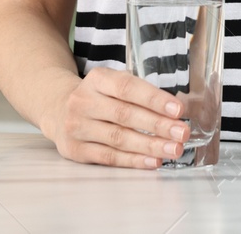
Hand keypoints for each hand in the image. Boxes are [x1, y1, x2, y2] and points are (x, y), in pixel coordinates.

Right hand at [43, 66, 192, 168]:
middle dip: (158, 125)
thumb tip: (176, 111)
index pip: (128, 87)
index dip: (154, 99)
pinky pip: (109, 157)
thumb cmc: (98, 97)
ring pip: (118, 138)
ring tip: (173, 149)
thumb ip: (139, 93)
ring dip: (150, 146)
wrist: (58, 109)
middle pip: (125, 115)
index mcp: (97, 79)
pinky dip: (134, 160)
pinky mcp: (75, 150)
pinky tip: (153, 161)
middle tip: (182, 133)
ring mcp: (77, 127)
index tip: (178, 109)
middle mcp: (83, 101)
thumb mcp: (112, 83)